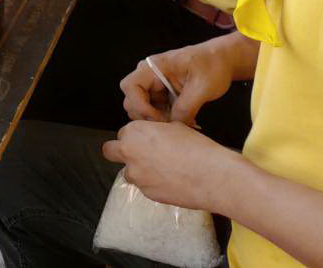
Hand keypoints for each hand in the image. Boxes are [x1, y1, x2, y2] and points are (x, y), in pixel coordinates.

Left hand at [102, 120, 238, 212]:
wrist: (212, 177)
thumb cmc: (198, 149)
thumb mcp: (176, 128)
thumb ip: (157, 131)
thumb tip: (157, 136)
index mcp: (136, 132)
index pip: (124, 133)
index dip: (135, 137)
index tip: (146, 141)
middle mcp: (130, 152)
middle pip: (110, 151)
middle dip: (120, 152)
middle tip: (138, 156)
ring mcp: (137, 175)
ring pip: (128, 173)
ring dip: (139, 172)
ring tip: (162, 172)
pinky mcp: (147, 193)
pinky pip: (145, 188)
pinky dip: (154, 186)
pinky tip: (171, 183)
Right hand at [119, 38, 241, 124]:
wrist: (221, 60)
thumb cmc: (212, 66)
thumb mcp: (202, 87)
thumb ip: (186, 107)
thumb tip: (174, 126)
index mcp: (154, 67)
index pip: (130, 87)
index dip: (140, 106)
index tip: (160, 119)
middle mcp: (148, 74)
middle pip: (131, 100)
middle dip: (147, 116)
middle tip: (171, 125)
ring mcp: (154, 84)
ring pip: (142, 107)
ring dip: (156, 119)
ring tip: (179, 123)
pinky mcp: (161, 93)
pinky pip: (154, 109)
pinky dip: (164, 118)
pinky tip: (181, 120)